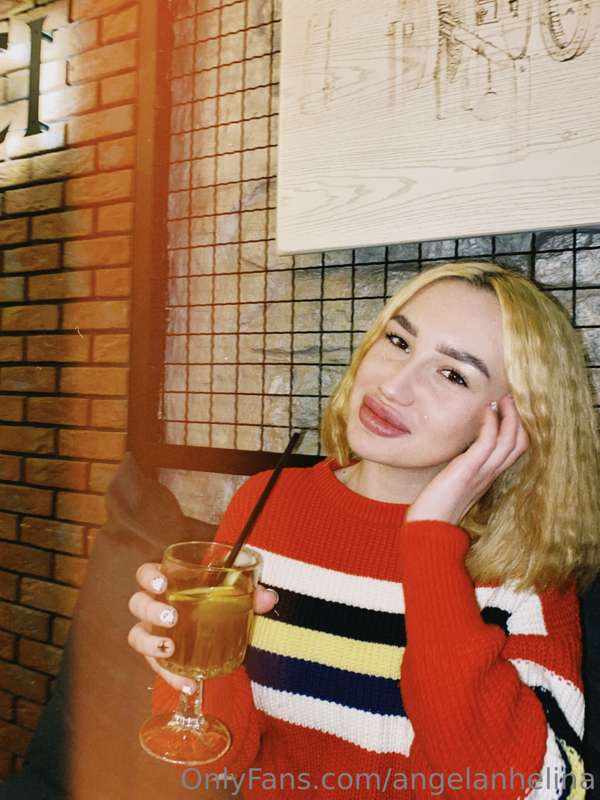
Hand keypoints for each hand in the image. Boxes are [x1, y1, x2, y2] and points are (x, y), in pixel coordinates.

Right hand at [128, 562, 278, 692]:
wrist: (221, 631)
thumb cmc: (221, 603)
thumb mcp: (237, 597)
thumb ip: (253, 595)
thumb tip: (270, 598)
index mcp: (169, 582)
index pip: (146, 573)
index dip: (149, 577)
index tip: (163, 584)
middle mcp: (155, 605)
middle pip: (138, 603)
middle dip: (151, 610)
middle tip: (172, 617)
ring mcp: (154, 632)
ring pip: (137, 636)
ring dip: (150, 644)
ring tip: (170, 649)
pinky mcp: (160, 657)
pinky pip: (157, 667)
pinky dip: (171, 677)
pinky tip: (188, 684)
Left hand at [404, 394, 528, 525]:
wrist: (427, 527)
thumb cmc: (435, 506)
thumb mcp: (453, 480)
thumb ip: (461, 466)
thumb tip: (458, 449)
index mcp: (488, 476)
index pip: (515, 450)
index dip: (516, 428)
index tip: (508, 408)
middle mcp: (490, 474)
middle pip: (519, 443)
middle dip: (518, 418)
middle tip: (510, 397)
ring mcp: (482, 473)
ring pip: (510, 442)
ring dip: (509, 416)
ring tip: (503, 398)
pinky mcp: (468, 470)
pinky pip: (488, 443)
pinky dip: (491, 424)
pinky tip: (486, 411)